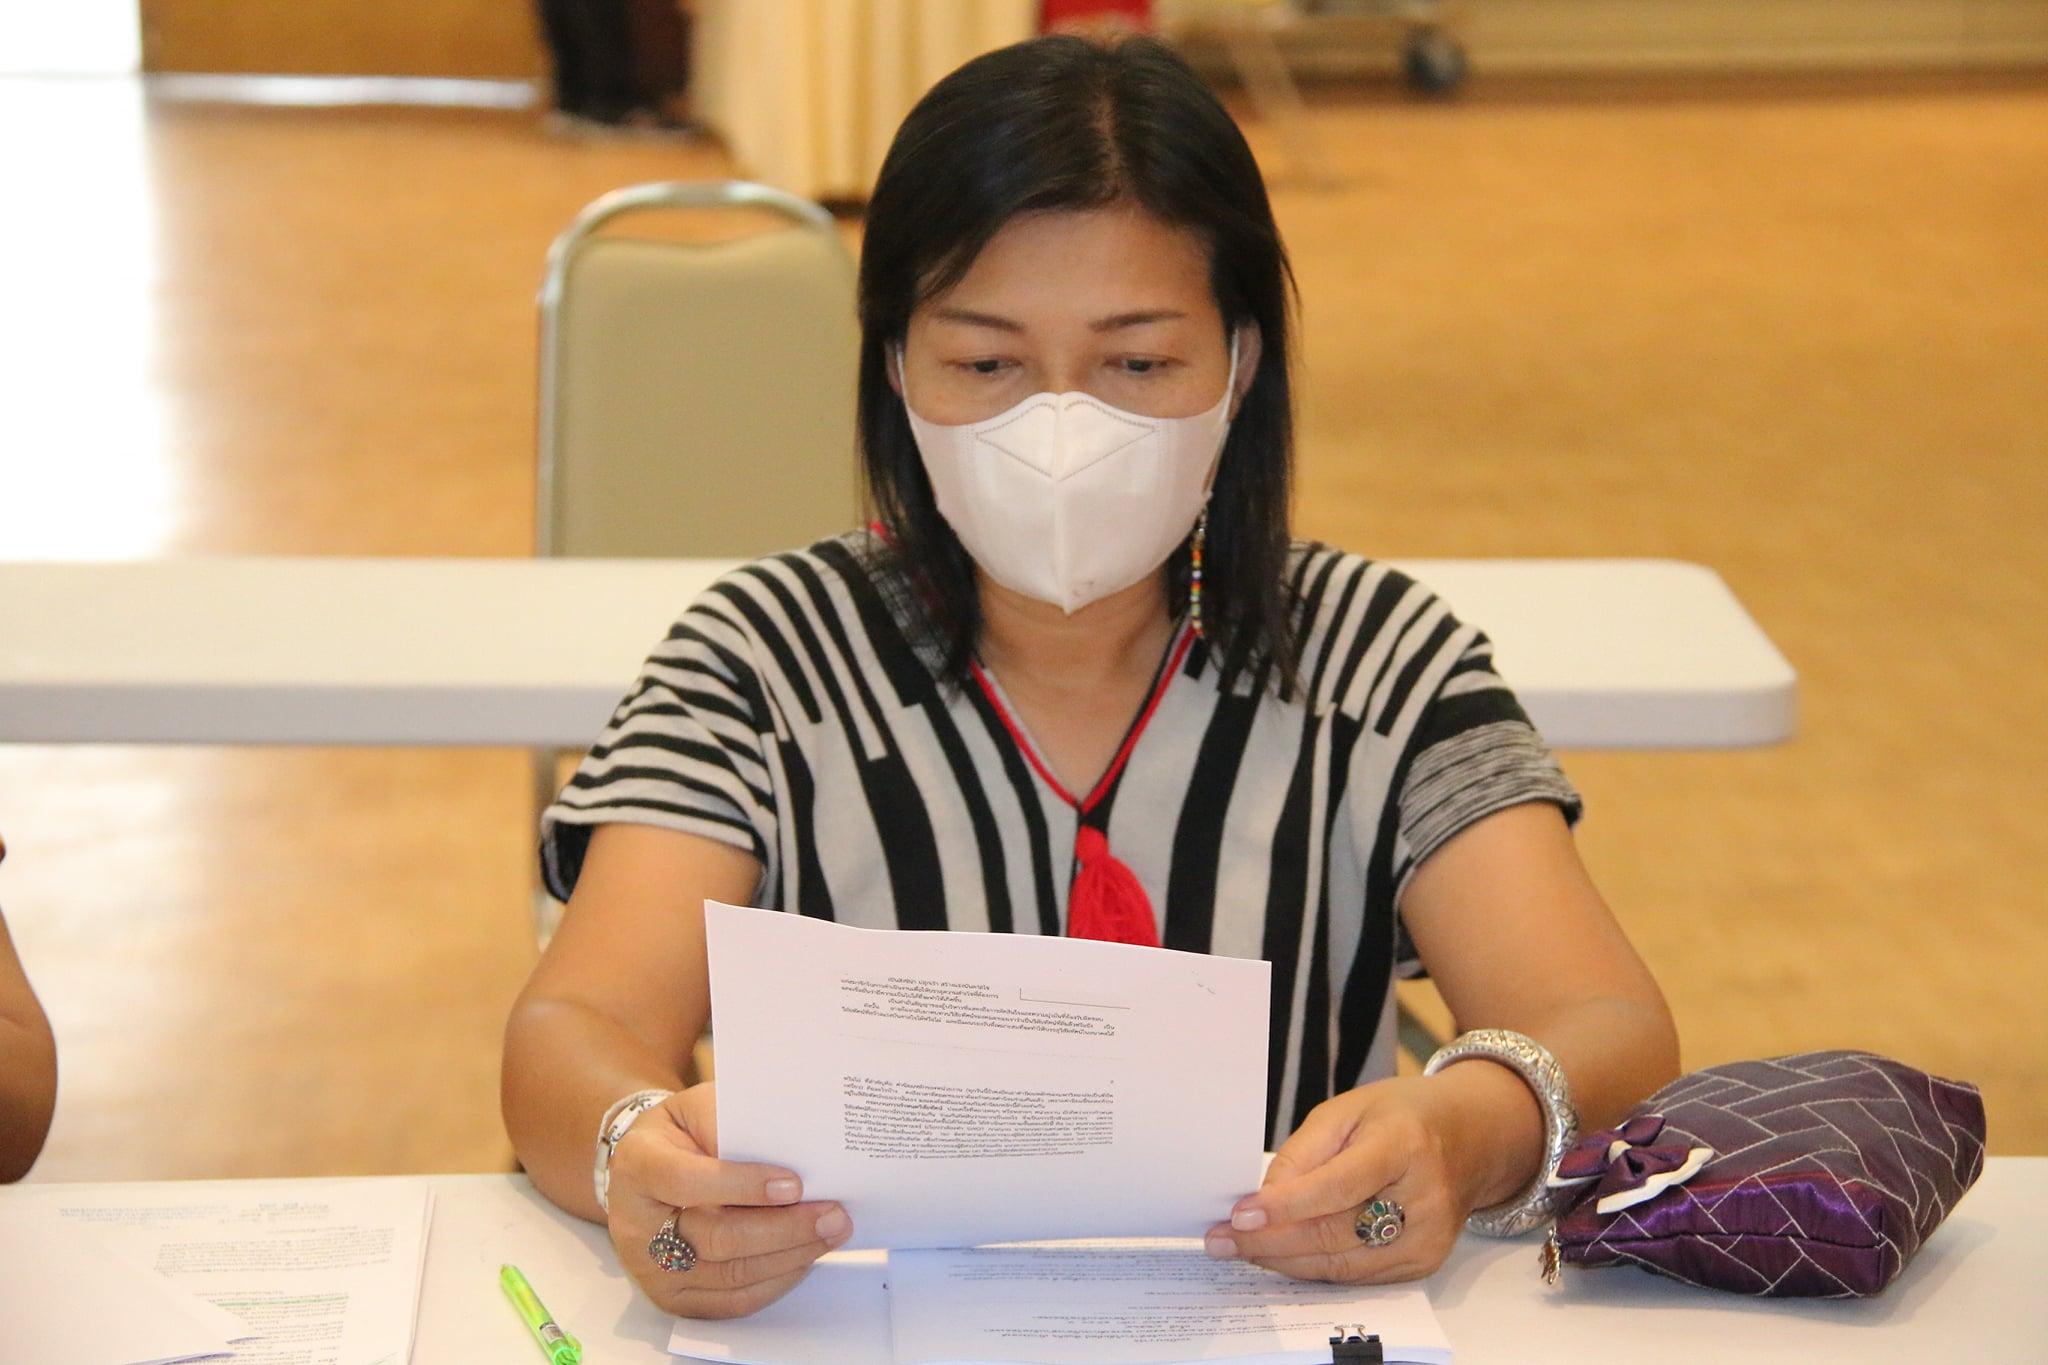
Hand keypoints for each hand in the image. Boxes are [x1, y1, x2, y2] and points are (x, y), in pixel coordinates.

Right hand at [606, 1081, 852, 1317]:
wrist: (643, 1170)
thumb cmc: (682, 1134)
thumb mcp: (698, 1107)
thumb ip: (731, 1123)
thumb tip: (784, 1152)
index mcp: (639, 1165)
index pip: (686, 1181)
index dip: (741, 1184)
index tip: (795, 1184)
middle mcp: (636, 1224)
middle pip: (715, 1238)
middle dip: (783, 1229)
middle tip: (833, 1215)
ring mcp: (651, 1268)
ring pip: (729, 1275)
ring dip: (789, 1257)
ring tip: (830, 1234)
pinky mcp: (672, 1298)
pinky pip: (731, 1302)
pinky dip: (775, 1282)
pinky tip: (804, 1258)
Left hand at [1204, 1076, 1484, 1284]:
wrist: (1469, 1136)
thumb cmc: (1399, 1116)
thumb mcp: (1347, 1109)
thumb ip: (1304, 1153)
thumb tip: (1264, 1200)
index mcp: (1405, 1144)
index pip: (1340, 1185)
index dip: (1287, 1206)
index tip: (1240, 1216)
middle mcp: (1425, 1197)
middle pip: (1337, 1233)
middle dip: (1272, 1241)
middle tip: (1222, 1240)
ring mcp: (1429, 1237)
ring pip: (1343, 1264)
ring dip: (1285, 1261)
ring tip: (1240, 1251)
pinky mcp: (1424, 1262)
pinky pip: (1357, 1276)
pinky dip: (1314, 1268)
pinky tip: (1281, 1256)